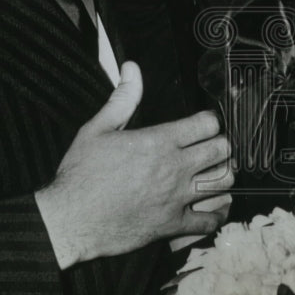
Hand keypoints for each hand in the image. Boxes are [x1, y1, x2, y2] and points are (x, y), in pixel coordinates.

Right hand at [36, 61, 232, 268]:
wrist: (71, 219)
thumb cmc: (81, 174)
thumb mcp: (97, 129)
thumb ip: (122, 99)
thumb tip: (131, 69)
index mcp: (159, 141)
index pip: (207, 123)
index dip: (210, 120)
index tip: (204, 124)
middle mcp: (174, 168)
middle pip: (221, 150)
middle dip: (221, 145)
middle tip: (213, 147)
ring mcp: (176, 198)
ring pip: (223, 182)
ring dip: (223, 175)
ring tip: (214, 173)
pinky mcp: (173, 225)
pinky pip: (209, 221)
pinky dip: (216, 213)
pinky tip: (212, 207)